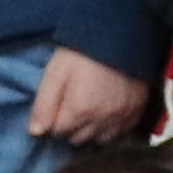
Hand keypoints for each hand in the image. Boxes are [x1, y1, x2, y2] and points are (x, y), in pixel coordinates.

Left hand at [28, 46, 152, 142]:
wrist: (122, 34)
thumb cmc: (83, 51)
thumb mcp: (56, 72)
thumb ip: (44, 104)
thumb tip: (36, 132)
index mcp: (79, 110)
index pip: (58, 131)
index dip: (55, 117)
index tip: (59, 102)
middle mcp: (101, 120)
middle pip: (78, 138)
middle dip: (71, 126)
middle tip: (72, 103)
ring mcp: (121, 118)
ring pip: (99, 139)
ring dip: (91, 129)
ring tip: (90, 108)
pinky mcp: (137, 112)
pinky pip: (120, 132)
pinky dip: (111, 126)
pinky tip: (107, 110)